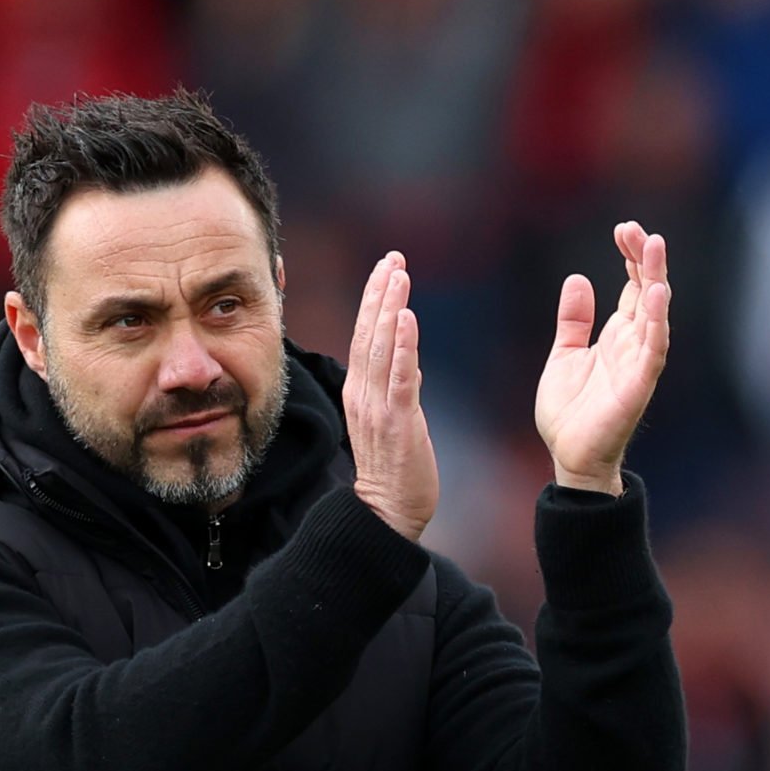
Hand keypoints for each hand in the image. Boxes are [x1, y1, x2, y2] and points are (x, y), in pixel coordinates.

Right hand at [344, 252, 438, 541]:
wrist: (387, 513)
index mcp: (360, 392)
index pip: (363, 337)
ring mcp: (377, 407)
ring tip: (399, 273)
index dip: (373, 301)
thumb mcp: (392, 420)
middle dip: (380, 292)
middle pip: (367, 333)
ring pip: (380, 347)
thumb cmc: (393, 470)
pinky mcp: (397, 422)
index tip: (386, 268)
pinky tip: (406, 318)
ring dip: (389, 307)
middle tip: (393, 257)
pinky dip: (402, 346)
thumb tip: (410, 360)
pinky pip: (399, 377)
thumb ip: (397, 388)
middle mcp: (362, 394)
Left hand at [535, 222, 670, 495]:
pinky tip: (656, 295)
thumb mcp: (564, 354)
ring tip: (654, 248)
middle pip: (647, 293)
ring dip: (656, 281)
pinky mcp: (638, 385)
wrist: (568, 455)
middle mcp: (633, 345)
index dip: (631, 258)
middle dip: (645, 260)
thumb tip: (578, 278)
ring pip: (655, 315)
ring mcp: (638, 364)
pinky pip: (653, 349)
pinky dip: (656, 322)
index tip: (623, 230)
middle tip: (638, 230)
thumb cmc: (570, 411)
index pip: (632, 288)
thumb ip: (574, 320)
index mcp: (617, 336)